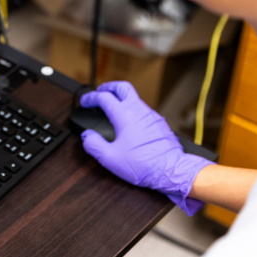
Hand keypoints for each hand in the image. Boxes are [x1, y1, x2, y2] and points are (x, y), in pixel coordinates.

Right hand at [80, 81, 214, 215]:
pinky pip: (143, 109)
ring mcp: (151, 115)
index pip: (103, 97)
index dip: (91, 98)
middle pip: (122, 87)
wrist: (171, 170)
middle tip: (100, 91)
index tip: (85, 102)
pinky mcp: (159, 123)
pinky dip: (132, 109)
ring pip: (134, 97)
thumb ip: (93, 144)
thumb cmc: (143, 165)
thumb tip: (87, 136)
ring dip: (121, 98)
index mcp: (124, 115)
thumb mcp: (110, 158)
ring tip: (113, 107)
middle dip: (109, 87)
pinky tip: (129, 122)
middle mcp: (138, 110)